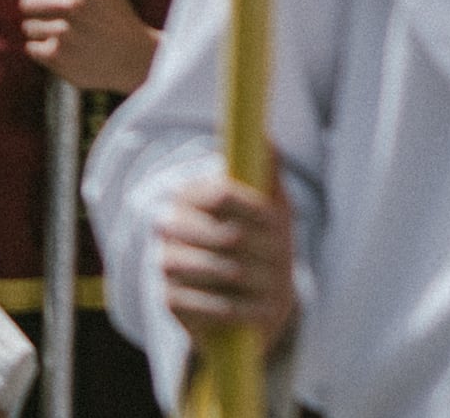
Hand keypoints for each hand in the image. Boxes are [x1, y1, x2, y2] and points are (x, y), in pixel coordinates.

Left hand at [19, 0, 160, 92]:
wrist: (133, 59)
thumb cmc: (116, 13)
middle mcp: (73, 3)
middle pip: (26, 2)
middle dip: (40, 11)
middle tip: (63, 18)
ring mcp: (64, 31)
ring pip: (28, 27)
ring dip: (44, 33)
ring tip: (69, 36)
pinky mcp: (57, 56)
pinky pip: (30, 48)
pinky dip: (44, 52)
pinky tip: (66, 51)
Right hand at [156, 170, 299, 348]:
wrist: (249, 299)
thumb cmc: (262, 242)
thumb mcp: (270, 205)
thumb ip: (267, 172)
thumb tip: (268, 139)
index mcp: (189, 195)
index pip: (221, 194)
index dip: (254, 208)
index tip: (278, 221)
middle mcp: (169, 227)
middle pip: (226, 235)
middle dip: (263, 249)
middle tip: (283, 257)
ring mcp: (166, 265)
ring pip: (221, 270)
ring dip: (257, 280)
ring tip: (276, 284)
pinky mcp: (169, 301)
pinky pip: (209, 306)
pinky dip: (242, 309)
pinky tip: (260, 309)